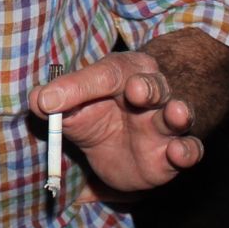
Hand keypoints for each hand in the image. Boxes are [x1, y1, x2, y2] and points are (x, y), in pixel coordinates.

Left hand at [29, 49, 203, 197]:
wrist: (124, 146)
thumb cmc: (98, 114)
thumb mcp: (73, 108)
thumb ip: (55, 103)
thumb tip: (38, 100)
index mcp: (121, 74)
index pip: (101, 76)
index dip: (77, 87)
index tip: (49, 101)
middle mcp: (149, 93)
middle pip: (150, 86)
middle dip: (146, 88)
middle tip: (136, 90)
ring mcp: (164, 123)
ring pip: (177, 114)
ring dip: (177, 114)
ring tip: (175, 114)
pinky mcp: (173, 153)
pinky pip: (190, 149)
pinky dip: (187, 151)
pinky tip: (179, 152)